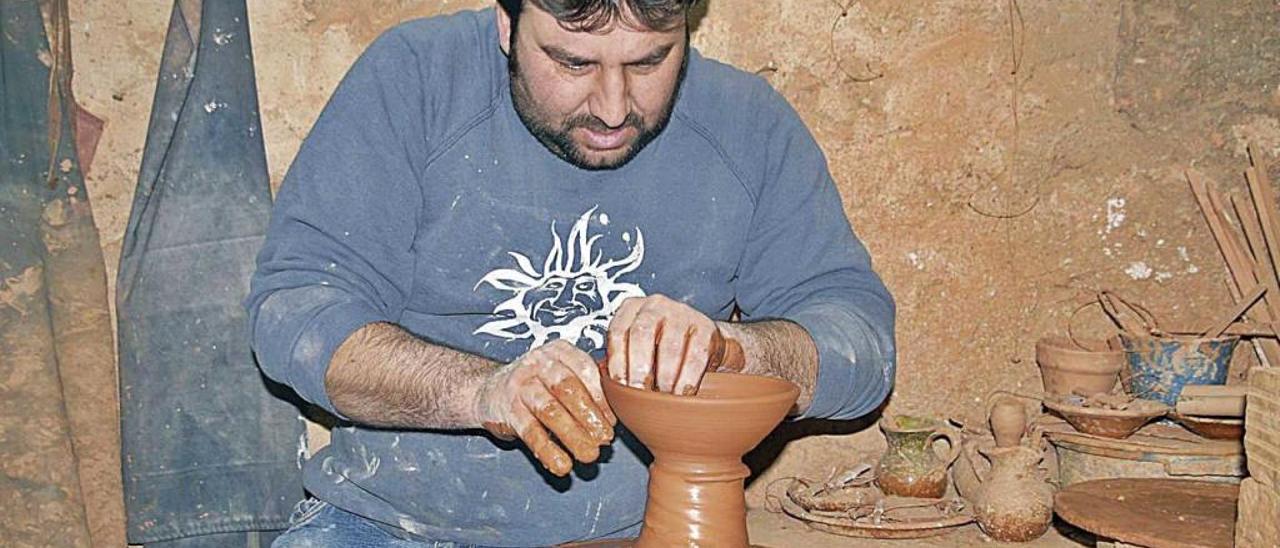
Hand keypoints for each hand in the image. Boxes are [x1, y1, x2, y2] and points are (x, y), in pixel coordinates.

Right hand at [475, 340, 615, 475]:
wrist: (488, 390)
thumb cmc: (536, 384)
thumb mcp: (561, 374)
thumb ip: (586, 389)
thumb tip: (612, 419)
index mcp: (559, 351)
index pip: (584, 369)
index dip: (601, 397)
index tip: (612, 420)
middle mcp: (538, 364)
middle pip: (567, 388)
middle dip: (590, 416)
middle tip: (604, 439)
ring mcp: (520, 386)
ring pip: (550, 410)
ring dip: (573, 435)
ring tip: (589, 454)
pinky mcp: (507, 410)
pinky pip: (530, 432)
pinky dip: (548, 451)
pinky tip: (562, 464)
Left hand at [605, 294, 739, 394]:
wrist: (701, 343)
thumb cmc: (659, 350)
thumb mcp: (636, 349)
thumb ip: (621, 363)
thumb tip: (606, 389)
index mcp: (631, 309)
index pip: (618, 331)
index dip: (616, 360)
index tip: (619, 385)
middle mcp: (655, 305)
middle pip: (642, 333)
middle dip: (639, 367)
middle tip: (639, 392)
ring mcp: (682, 313)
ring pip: (670, 346)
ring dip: (665, 376)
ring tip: (662, 396)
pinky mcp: (705, 327)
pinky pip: (695, 355)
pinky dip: (687, 378)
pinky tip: (681, 393)